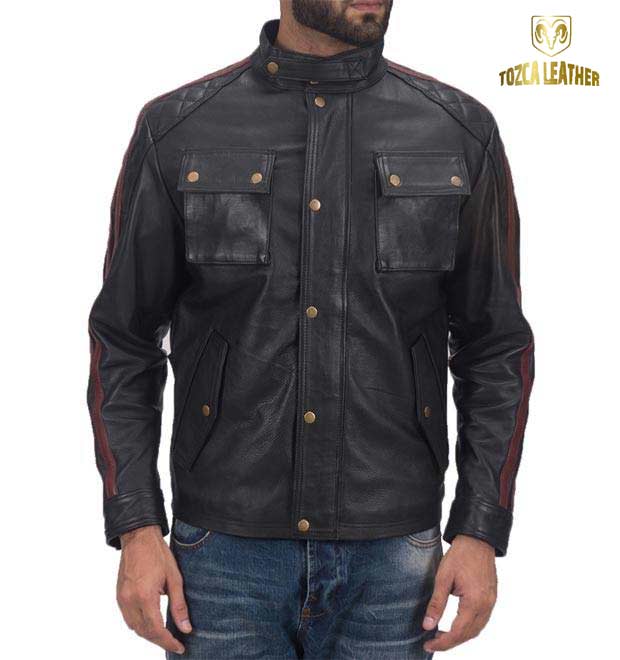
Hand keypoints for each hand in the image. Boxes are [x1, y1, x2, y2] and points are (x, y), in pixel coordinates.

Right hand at [117, 525, 190, 654]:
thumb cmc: (158, 554)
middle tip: (175, 644)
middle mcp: (130, 601)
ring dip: (149, 635)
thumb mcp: (174, 578)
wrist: (138, 537)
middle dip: (160, 641)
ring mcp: (122, 599)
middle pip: (144, 633)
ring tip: (166, 636)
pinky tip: (152, 624)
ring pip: (135, 628)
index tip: (180, 647)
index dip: (168, 642)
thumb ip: (179, 605)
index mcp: (145, 596)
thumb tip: (186, 628)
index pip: (156, 630)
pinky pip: (128, 619)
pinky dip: (140, 626)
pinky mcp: (119, 596)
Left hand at [423, 534, 496, 652]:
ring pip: (476, 629)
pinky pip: (481, 620)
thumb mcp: (443, 578)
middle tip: (432, 642)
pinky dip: (468, 627)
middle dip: (450, 642)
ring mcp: (491, 602)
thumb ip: (436, 603)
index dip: (442, 643)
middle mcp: (486, 606)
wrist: (477, 540)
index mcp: (474, 602)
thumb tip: (427, 625)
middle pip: (468, 634)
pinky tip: (456, 624)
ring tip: (441, 635)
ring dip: (460, 636)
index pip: (458, 632)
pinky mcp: (491, 598)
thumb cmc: (460, 555)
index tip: (428, 645)